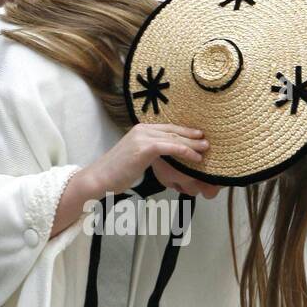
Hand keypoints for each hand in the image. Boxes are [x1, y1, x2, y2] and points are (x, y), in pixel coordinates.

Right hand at [51, 124, 209, 236]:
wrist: (100, 178)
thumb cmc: (116, 173)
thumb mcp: (135, 158)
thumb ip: (149, 153)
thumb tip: (164, 158)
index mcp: (141, 130)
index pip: (168, 128)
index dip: (185, 131)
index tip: (198, 135)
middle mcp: (142, 129)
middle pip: (173, 131)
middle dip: (192, 135)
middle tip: (207, 140)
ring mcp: (143, 137)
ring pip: (174, 138)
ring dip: (192, 143)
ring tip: (205, 148)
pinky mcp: (144, 148)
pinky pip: (170, 147)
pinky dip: (185, 151)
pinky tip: (195, 156)